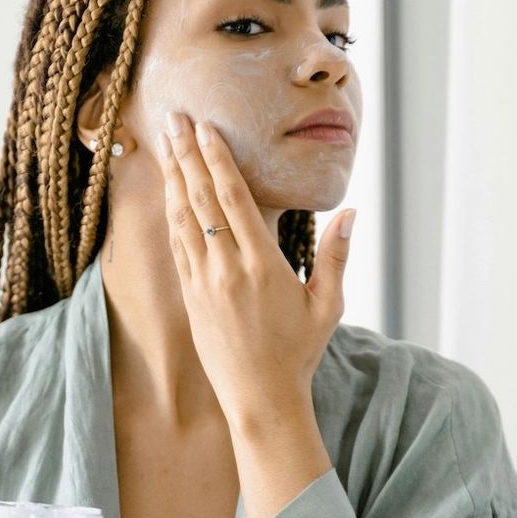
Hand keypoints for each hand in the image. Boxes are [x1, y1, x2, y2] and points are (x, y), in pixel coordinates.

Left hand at [157, 111, 355, 427]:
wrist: (259, 398)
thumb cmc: (298, 352)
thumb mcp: (327, 305)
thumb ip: (335, 256)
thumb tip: (351, 214)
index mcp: (261, 264)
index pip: (233, 198)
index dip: (217, 159)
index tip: (205, 128)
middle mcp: (226, 268)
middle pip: (201, 199)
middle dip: (186, 155)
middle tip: (174, 119)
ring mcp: (202, 282)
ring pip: (181, 218)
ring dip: (172, 178)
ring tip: (165, 144)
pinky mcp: (189, 295)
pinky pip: (177, 245)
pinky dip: (171, 213)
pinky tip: (168, 192)